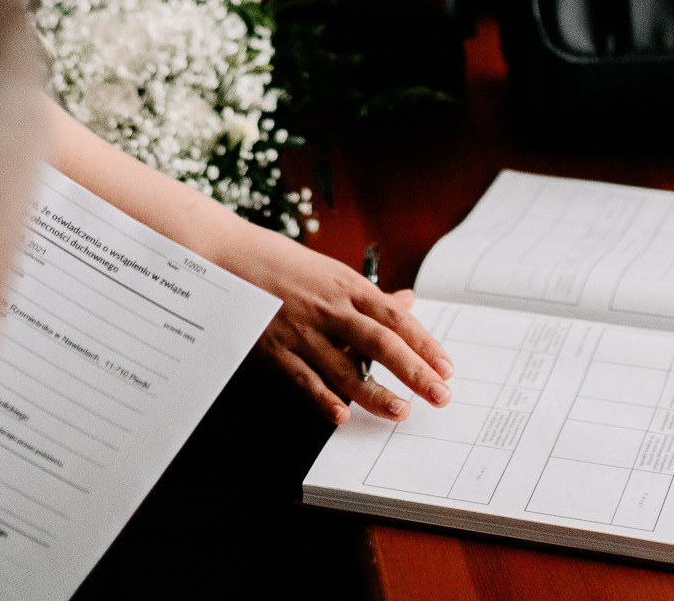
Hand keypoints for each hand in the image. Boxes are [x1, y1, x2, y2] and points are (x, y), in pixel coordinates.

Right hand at [214, 222, 454, 424]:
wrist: (226, 258)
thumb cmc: (285, 265)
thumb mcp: (333, 273)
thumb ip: (371, 295)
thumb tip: (408, 302)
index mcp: (348, 287)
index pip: (396, 319)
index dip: (425, 344)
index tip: (447, 368)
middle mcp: (330, 309)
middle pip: (381, 344)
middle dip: (414, 372)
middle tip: (440, 395)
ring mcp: (301, 331)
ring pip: (345, 367)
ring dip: (375, 393)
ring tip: (401, 412)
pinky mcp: (274, 350)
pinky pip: (303, 378)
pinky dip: (323, 399)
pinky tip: (342, 416)